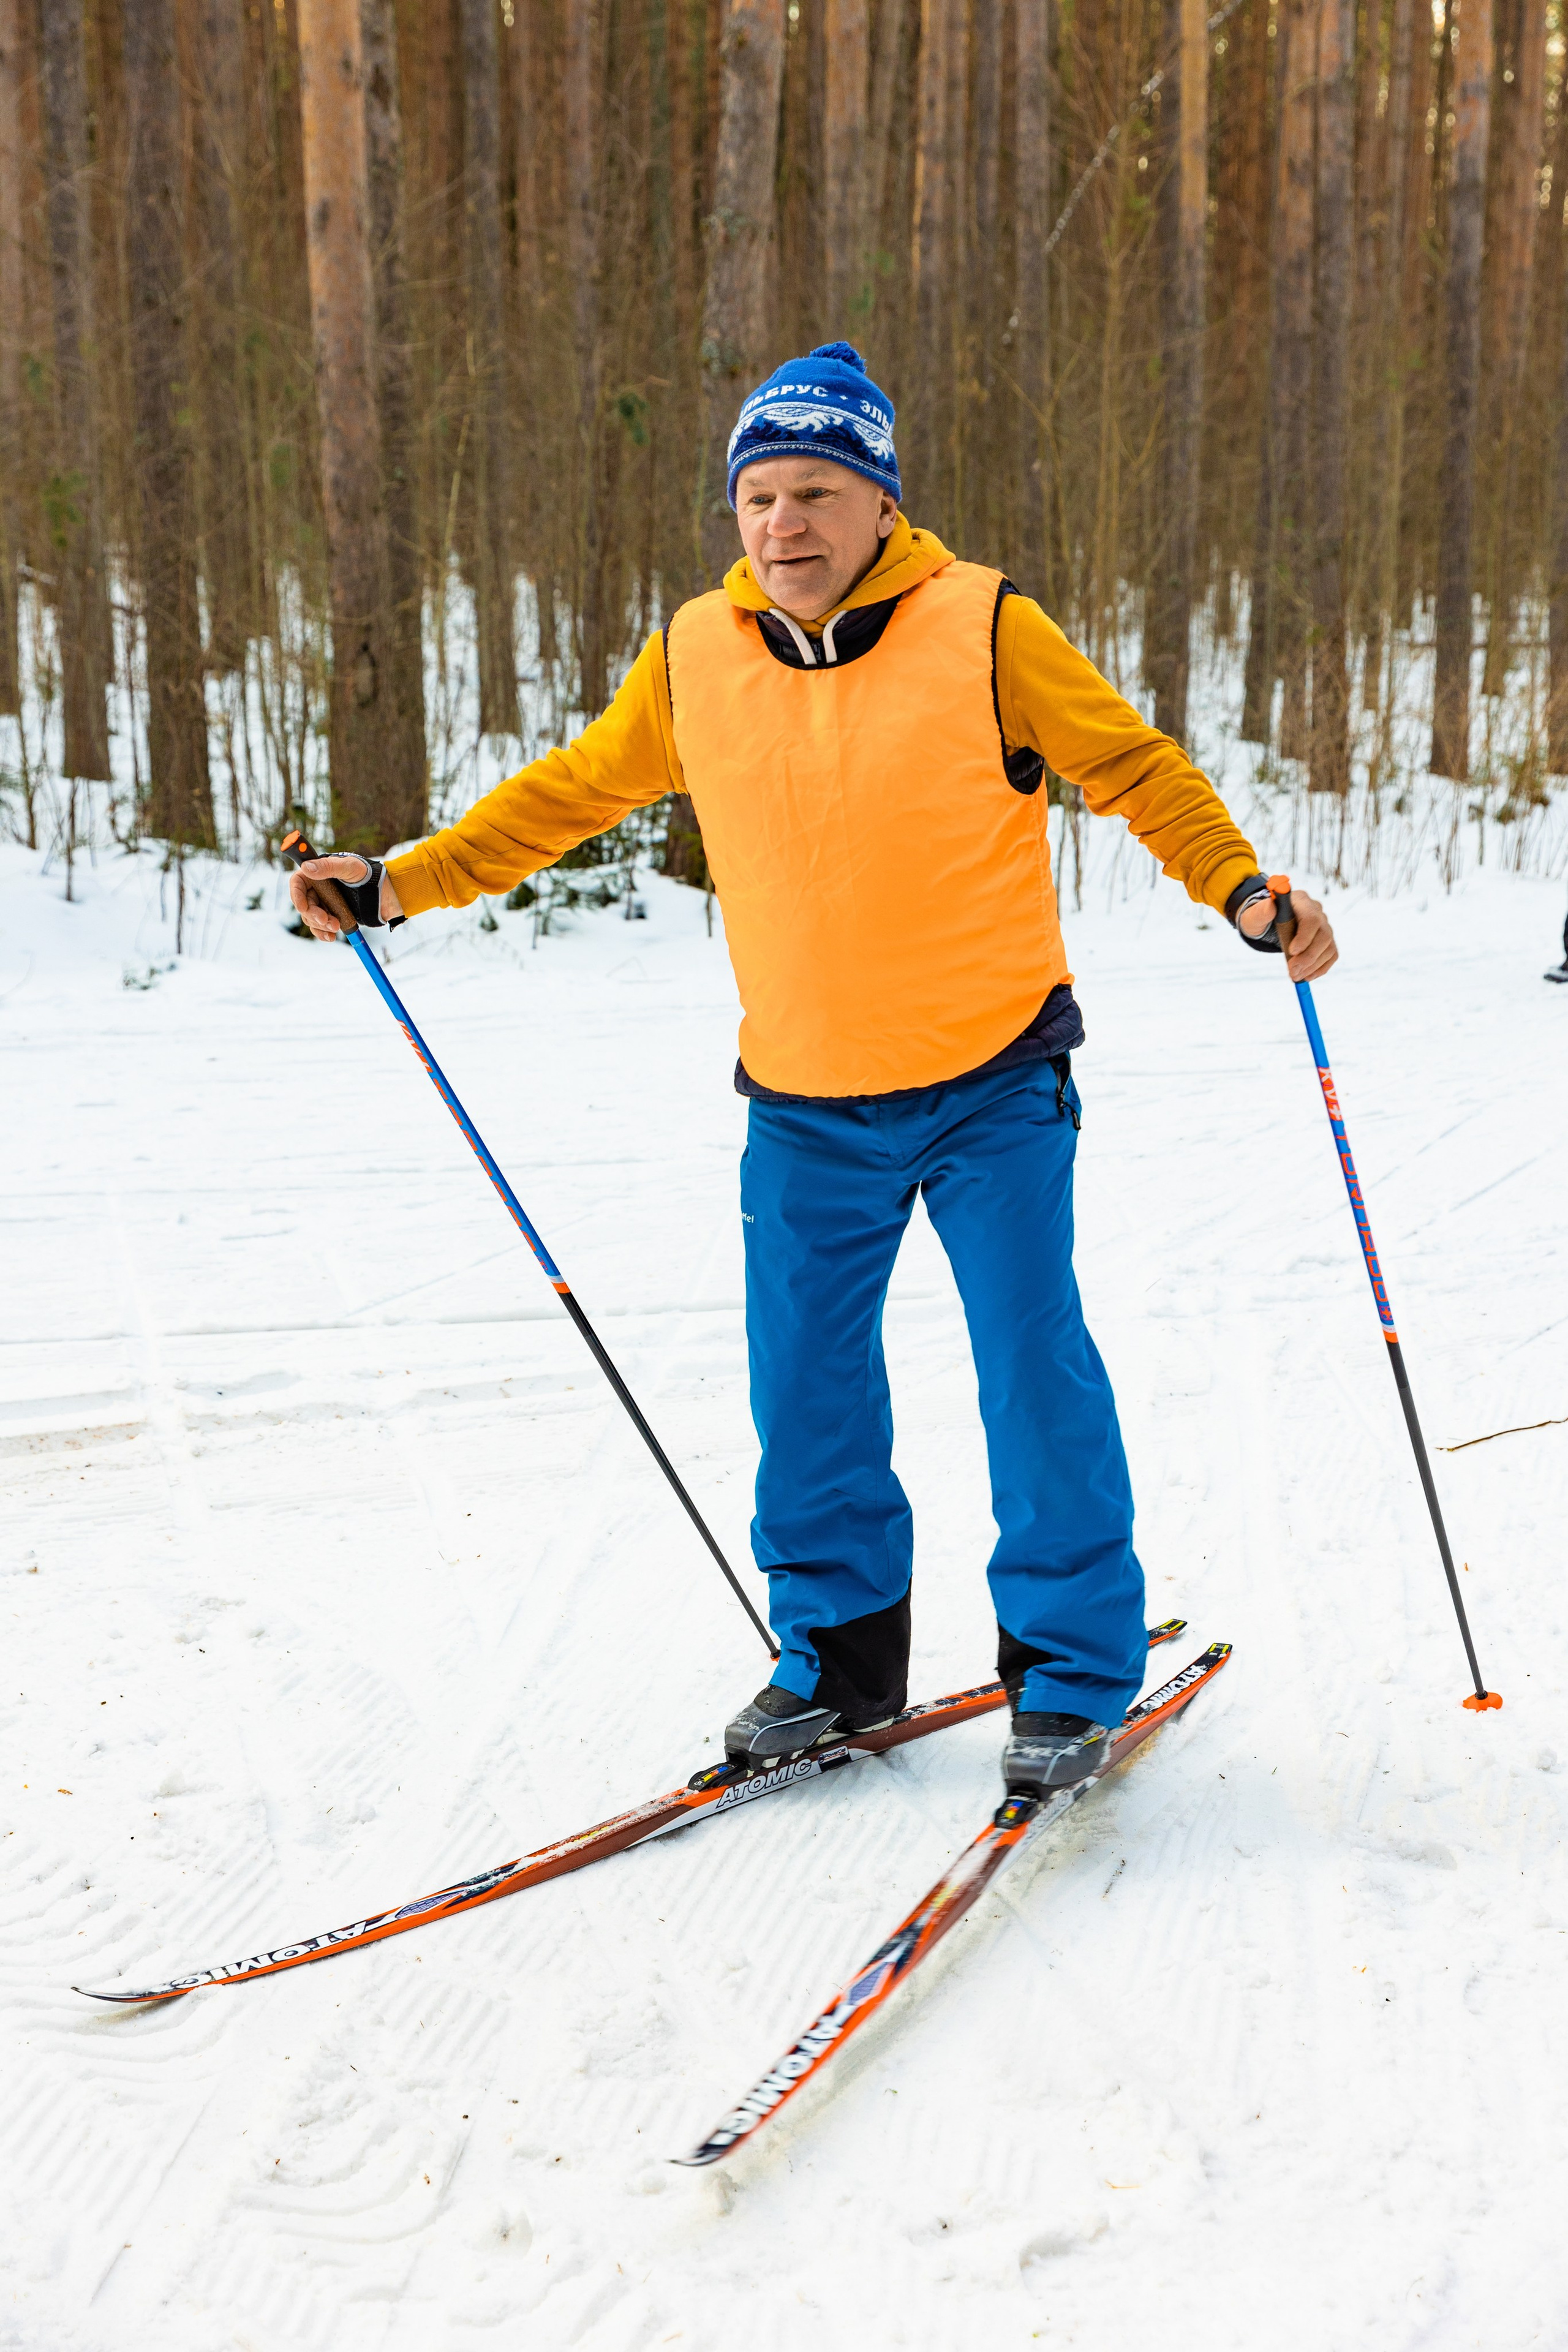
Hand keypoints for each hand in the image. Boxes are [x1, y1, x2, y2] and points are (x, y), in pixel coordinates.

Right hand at [288, 854, 403, 940]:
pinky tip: (331, 937)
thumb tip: (306, 867)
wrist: (385, 895)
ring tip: (336, 926)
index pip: (297, 882)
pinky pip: (320, 927)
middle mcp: (318, 888)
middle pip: (303, 903)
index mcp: (318, 872)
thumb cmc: (368, 875)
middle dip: (313, 914)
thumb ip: (328, 867)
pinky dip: (323, 933)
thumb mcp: (349, 868)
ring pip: (311, 918)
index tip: (303, 907)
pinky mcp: (331, 915)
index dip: (296, 895)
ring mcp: (324, 903)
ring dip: (320, 925)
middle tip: (327, 920)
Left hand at [1239, 884, 1336, 980]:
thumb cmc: (1261, 919)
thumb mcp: (1255, 916)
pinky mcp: (1325, 940)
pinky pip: (1331, 955)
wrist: (1267, 925)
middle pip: (1324, 935)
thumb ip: (1261, 912)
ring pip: (1329, 947)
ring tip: (1296, 976)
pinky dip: (1320, 968)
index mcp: (1301, 901)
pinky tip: (1306, 975)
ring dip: (1313, 966)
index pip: (1311, 918)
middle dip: (1309, 957)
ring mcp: (1324, 926)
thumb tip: (1271, 906)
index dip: (1305, 937)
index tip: (1292, 952)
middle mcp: (1317, 912)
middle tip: (1292, 971)